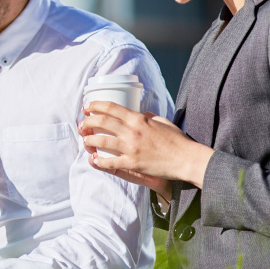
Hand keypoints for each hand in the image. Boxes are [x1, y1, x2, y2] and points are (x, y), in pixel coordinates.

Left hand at [79, 101, 213, 190]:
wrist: (186, 159)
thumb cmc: (177, 140)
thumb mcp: (162, 122)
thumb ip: (148, 117)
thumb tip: (140, 114)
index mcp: (138, 119)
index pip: (111, 108)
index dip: (95, 106)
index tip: (87, 107)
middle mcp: (132, 131)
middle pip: (101, 122)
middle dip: (87, 121)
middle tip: (82, 123)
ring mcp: (131, 148)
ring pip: (101, 141)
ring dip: (89, 140)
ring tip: (85, 140)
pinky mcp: (132, 163)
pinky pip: (110, 162)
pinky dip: (99, 161)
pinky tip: (94, 160)